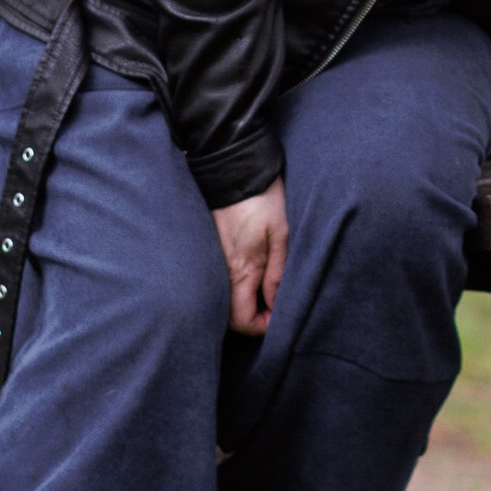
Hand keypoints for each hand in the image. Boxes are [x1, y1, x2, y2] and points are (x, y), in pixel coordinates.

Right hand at [213, 179, 287, 334]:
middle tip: (275, 304)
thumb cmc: (262, 197)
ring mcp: (211, 258)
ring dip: (244, 301)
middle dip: (252, 317)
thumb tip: (274, 306)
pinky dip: (235, 285)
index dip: (264, 326)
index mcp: (238, 270)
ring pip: (223, 297)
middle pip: (230, 314)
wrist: (234, 164)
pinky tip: (251, 271)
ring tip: (266, 289)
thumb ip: (277, 274)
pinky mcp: (209, 246)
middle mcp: (219, 269)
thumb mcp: (281, 234)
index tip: (280, 314)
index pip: (243, 321)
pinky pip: (218, 278)